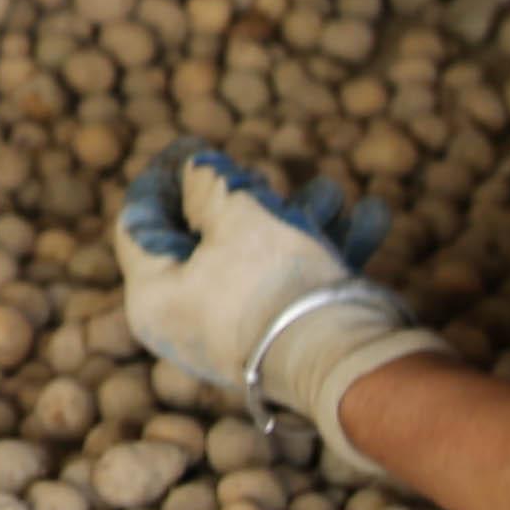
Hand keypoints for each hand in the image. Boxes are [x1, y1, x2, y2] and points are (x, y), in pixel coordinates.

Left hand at [117, 148, 448, 481]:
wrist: (339, 363)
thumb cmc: (274, 282)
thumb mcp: (237, 213)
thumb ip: (210, 184)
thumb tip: (195, 172)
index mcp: (153, 295)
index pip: (139, 225)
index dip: (163, 178)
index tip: (191, 146)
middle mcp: (184, 323)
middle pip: (202, 241)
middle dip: (243, 197)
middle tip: (263, 175)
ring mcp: (231, 338)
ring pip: (256, 261)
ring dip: (295, 220)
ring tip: (332, 192)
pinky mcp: (277, 347)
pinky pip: (290, 287)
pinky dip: (320, 252)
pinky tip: (369, 218)